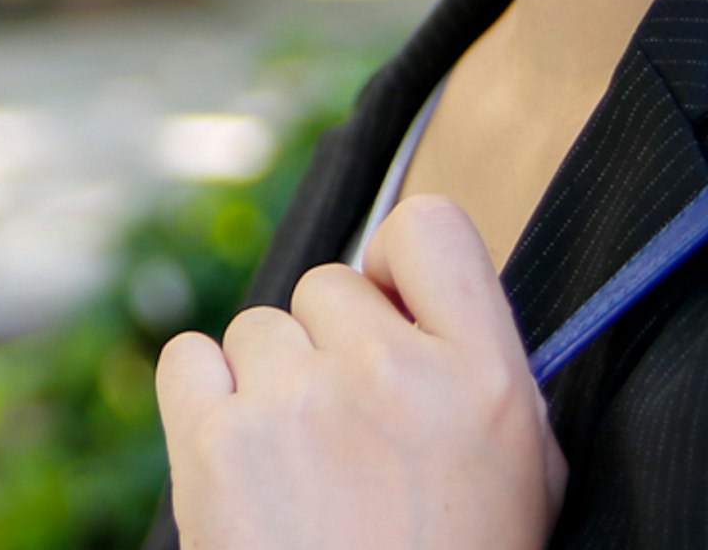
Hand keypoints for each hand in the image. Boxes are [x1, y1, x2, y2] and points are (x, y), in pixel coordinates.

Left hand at [154, 195, 566, 549]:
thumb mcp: (519, 481)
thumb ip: (481, 377)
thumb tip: (426, 300)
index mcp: (486, 382)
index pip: (432, 227)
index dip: (400, 263)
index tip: (393, 307)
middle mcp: (391, 375)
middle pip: (328, 288)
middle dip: (332, 350)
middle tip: (349, 442)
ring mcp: (298, 404)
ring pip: (259, 329)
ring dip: (270, 387)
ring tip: (302, 477)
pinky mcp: (215, 442)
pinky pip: (188, 358)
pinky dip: (204, 401)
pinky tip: (240, 462)